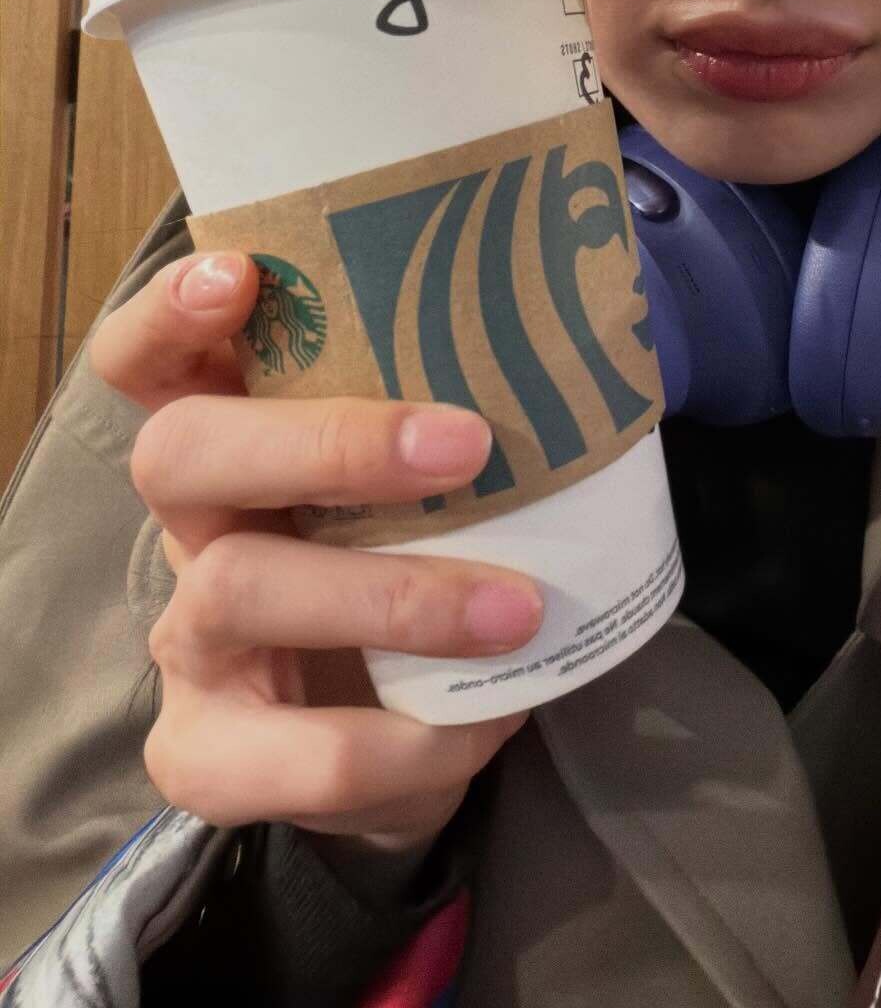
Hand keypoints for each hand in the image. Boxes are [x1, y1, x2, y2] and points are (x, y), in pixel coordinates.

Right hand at [91, 248, 544, 854]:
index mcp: (232, 434)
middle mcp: (190, 525)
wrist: (404, 734)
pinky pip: (293, 752)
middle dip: (324, 442)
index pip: (152, 356)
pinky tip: (486, 719)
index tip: (240, 274)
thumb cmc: (422, 558)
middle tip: (467, 444)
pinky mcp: (208, 752)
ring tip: (519, 608)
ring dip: (394, 593)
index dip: (170, 312)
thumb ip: (450, 414)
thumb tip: (582, 338)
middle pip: (181, 453)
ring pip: (237, 587)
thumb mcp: (426, 479)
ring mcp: (188, 640)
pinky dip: (406, 741)